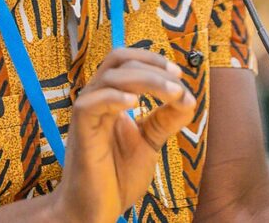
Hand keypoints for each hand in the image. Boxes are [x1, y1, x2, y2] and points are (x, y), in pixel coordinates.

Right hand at [51, 48, 196, 222]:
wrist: (95, 210)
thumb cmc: (116, 177)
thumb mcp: (149, 143)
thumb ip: (164, 120)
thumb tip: (187, 98)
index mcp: (110, 98)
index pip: (126, 61)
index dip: (152, 61)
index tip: (178, 74)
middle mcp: (96, 99)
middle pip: (118, 60)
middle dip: (152, 66)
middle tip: (177, 81)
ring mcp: (86, 113)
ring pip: (110, 77)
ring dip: (145, 79)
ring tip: (170, 93)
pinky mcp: (80, 131)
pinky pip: (91, 103)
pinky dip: (114, 98)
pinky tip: (135, 104)